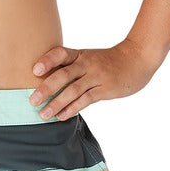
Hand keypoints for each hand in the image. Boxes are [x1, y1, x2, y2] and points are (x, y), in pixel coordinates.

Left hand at [28, 39, 158, 119]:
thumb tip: (44, 82)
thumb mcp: (88, 58)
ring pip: (73, 90)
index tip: (34, 70)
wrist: (137, 59)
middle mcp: (87, 63)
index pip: (60, 54)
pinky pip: (86, 100)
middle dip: (46, 88)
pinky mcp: (105, 89)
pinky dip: (73, 109)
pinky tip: (62, 116)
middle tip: (32, 101)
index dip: (47, 61)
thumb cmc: (107, 61)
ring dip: (57, 104)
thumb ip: (70, 68)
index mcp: (80, 54)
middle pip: (63, 75)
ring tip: (44, 115)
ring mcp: (97, 76)